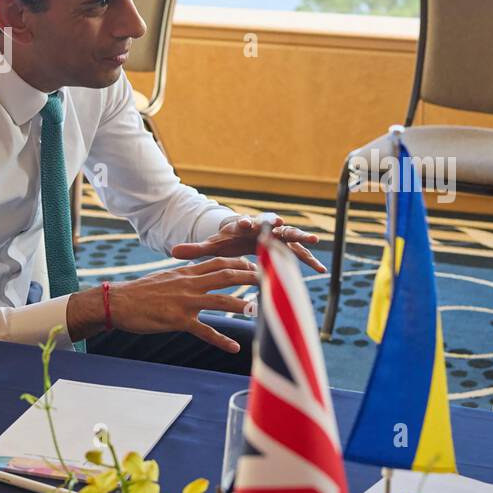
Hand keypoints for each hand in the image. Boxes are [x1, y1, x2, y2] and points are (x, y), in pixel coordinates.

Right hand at [67, 257, 259, 349]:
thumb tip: (199, 278)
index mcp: (187, 272)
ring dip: (242, 305)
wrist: (118, 302)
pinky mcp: (178, 320)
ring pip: (221, 300)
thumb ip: (185, 278)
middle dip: (250, 276)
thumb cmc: (139, 293)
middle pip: (227, 275)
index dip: (241, 263)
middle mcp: (190, 283)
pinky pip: (204, 330)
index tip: (257, 265)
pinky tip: (234, 348)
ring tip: (259, 310)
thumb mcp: (165, 278)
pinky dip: (221, 340)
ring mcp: (185, 301)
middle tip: (271, 279)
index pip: (219, 262)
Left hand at [171, 214, 325, 273]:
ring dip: (301, 239)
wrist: (243, 234)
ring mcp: (277, 237)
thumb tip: (171, 252)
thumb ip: (194, 249)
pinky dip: (310, 260)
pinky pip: (299, 254)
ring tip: (313, 241)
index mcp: (244, 226)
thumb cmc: (228, 239)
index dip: (244, 223)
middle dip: (279, 226)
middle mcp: (263, 229)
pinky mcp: (286, 247)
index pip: (244, 223)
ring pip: (291, 237)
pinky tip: (321, 270)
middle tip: (283, 225)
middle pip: (272, 226)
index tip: (244, 224)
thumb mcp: (211, 245)